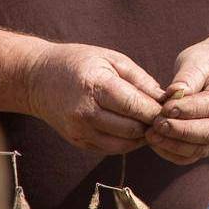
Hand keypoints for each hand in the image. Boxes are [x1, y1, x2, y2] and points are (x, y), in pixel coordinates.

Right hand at [28, 43, 166, 154]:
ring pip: (124, 144)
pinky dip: (127, 142)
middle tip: (164, 117)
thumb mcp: (111, 59)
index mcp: (96, 86)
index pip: (136, 107)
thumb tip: (167, 98)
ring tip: (150, 123)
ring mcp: (79, 130)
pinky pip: (111, 149)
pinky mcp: (77, 142)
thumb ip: (140, 79)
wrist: (37, 79)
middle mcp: (85, 112)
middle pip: (132, 129)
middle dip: (152, 125)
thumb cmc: (79, 62)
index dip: (157, 110)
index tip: (171, 106)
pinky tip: (132, 129)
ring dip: (141, 136)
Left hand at [147, 40, 208, 164]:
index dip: (189, 109)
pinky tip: (156, 142)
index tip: (165, 108)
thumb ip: (189, 76)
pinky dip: (174, 153)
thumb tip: (174, 94)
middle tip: (156, 125)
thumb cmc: (208, 62)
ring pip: (203, 148)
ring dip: (175, 145)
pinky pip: (193, 155)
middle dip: (182, 132)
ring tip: (151, 135)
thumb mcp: (200, 58)